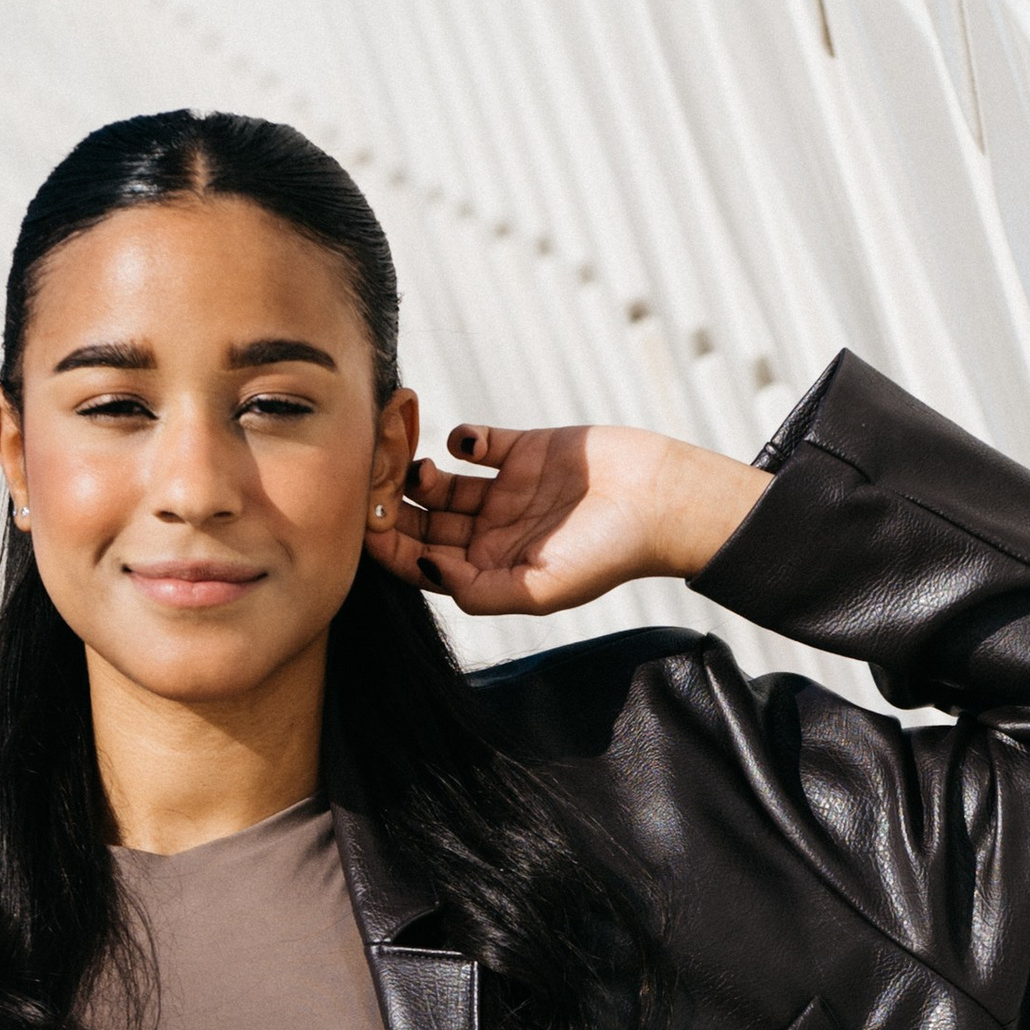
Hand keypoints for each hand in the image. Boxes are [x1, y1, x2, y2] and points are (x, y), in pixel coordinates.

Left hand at [370, 424, 767, 617]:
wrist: (662, 501)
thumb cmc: (609, 554)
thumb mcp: (540, 589)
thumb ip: (477, 590)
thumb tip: (421, 567)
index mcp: (490, 572)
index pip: (422, 561)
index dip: (390, 545)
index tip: (367, 524)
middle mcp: (491, 534)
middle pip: (424, 521)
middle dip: (396, 506)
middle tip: (375, 484)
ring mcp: (506, 491)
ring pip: (441, 482)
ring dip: (420, 472)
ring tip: (416, 464)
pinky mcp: (524, 451)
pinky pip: (476, 443)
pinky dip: (461, 439)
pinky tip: (465, 444)